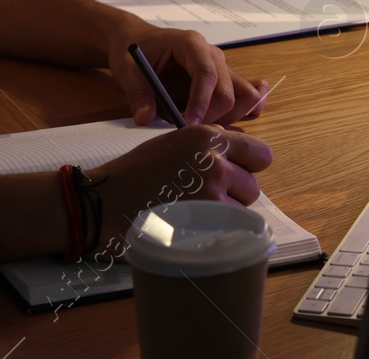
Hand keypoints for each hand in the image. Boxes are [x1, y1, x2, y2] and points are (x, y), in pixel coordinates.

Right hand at [88, 124, 272, 258]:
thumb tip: (236, 150)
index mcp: (208, 136)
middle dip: (235, 194)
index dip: (249, 167)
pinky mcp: (206, 219)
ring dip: (225, 214)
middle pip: (253, 185)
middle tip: (206, 198)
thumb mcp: (174, 142)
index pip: (260, 153)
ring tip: (195, 212)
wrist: (107, 199)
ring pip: (242, 209)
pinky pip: (230, 229)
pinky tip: (193, 227)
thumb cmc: (137, 172)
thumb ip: (207, 145)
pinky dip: (217, 231)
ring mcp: (212, 191)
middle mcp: (215, 160)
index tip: (236, 175)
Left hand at [108, 20, 271, 126]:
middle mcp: (212, 54)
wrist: (138, 40)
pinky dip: (244, 110)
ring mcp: (221, 67)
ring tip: (204, 127)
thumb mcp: (127, 70)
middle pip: (228, 89)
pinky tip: (227, 122)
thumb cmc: (134, 51)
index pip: (206, 73)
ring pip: (244, 94)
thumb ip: (137, 93)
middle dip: (212, 116)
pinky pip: (245, 94)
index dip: (201, 102)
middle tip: (189, 132)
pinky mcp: (223, 80)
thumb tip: (145, 118)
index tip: (188, 125)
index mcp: (191, 44)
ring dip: (229, 117)